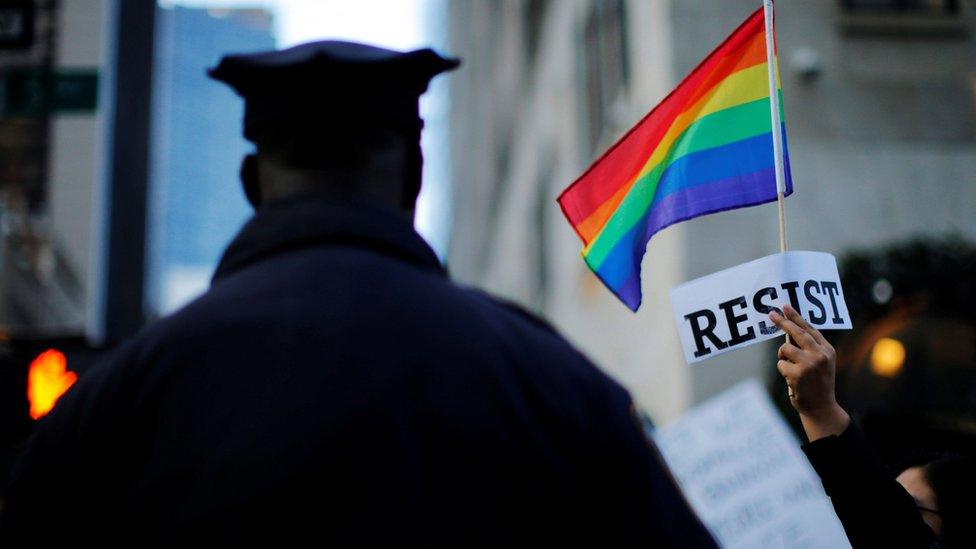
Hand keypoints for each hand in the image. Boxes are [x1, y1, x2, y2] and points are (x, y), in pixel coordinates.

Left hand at [770, 304, 849, 440]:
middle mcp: (820, 355)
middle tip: (771, 314)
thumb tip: (789, 329)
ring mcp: (809, 364)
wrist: (821, 408)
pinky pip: (781, 364)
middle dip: (783, 322)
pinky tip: (792, 380)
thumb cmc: (817, 383)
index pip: (810, 329)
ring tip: (792, 369)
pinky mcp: (798, 374)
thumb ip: (810, 347)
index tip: (785, 307)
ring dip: (783, 357)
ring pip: (785, 349)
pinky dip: (783, 370)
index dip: (796, 317)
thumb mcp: (821, 363)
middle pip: (797, 333)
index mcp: (827, 350)